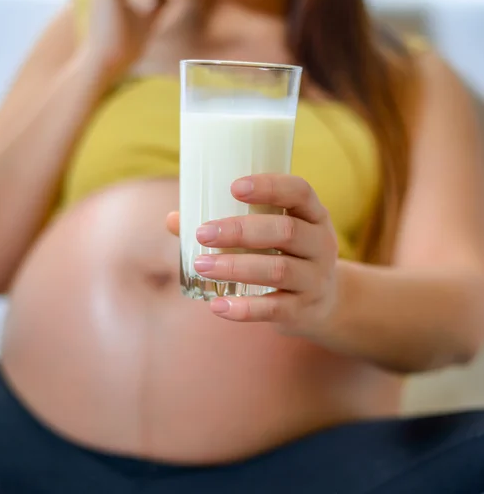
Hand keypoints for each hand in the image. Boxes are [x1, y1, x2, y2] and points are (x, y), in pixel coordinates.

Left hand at [167, 174, 339, 337]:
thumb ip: (227, 225)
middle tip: (203, 233)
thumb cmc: (284, 256)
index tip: (234, 187)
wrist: (324, 304)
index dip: (270, 186)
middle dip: (241, 231)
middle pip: (286, 231)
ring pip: (279, 270)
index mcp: (313, 215)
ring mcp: (315, 279)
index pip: (300, 192)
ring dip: (237, 267)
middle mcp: (320, 244)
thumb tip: (173, 219)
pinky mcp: (303, 310)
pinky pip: (275, 309)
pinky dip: (245, 309)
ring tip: (201, 265)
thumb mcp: (269, 236)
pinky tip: (217, 306)